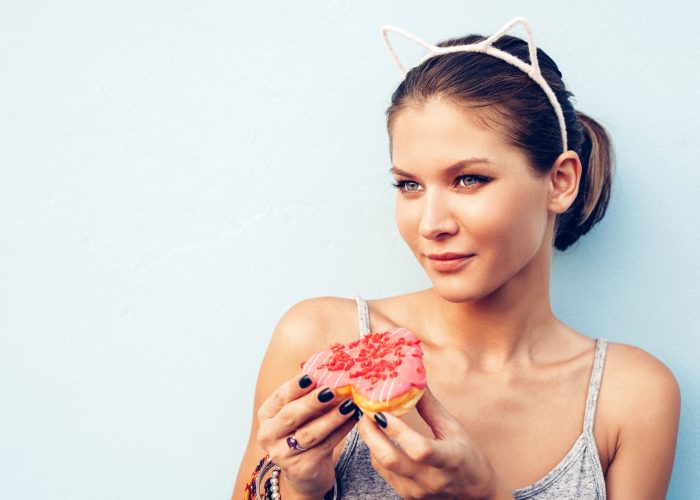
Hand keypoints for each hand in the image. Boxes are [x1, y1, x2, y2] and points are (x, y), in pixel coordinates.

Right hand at [256, 372, 359, 498]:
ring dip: (331, 417)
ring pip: (309, 433)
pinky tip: (352, 420)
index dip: (295, 386)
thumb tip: (331, 373)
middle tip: (331, 390)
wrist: (305, 470)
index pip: (279, 397)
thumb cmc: (303, 431)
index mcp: (267, 415)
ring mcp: (283, 454)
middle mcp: (268, 435)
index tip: (311, 376)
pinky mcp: (301, 468)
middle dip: (312, 402)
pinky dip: (340, 431)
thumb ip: (309, 395)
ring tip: (349, 405)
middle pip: (291, 416)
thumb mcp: (300, 412)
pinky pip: (324, 446)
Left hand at [357, 386, 512, 499]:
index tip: (382, 410)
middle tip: (364, 411)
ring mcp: (416, 491)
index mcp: (448, 460)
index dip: (397, 430)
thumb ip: (431, 407)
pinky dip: (376, 451)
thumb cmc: (467, 457)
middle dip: (371, 433)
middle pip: (391, 459)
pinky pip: (383, 471)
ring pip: (382, 465)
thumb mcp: (454, 429)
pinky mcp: (406, 495)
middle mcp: (430, 479)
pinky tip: (377, 436)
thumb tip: (415, 381)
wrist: (473, 495)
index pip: (419, 449)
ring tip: (367, 419)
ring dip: (370, 440)